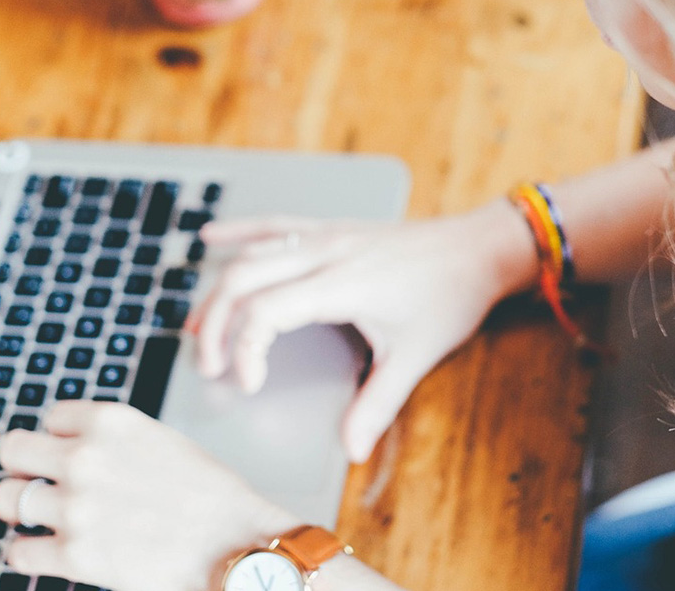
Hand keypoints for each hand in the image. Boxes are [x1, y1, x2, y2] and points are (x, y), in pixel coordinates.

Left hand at [0, 402, 296, 590]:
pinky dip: (28, 553)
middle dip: (23, 467)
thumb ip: (114, 441)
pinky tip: (49, 551)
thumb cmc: (210, 497)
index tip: (66, 454)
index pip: (50, 417)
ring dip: (20, 509)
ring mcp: (75, 508)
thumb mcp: (160, 441)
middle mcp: (85, 458)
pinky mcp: (74, 556)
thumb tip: (76, 448)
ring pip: (6, 499)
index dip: (58, 439)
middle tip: (35, 482)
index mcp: (110, 422)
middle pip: (11, 450)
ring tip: (40, 518)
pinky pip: (17, 552)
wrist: (235, 544)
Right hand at [187, 201, 536, 462]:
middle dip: (214, 324)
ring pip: (253, 254)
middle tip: (209, 366)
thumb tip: (351, 449)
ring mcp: (326, 236)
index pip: (265, 311)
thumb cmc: (450, 296)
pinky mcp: (332, 229)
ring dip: (218, 289)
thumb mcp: (416, 355)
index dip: (245, 350)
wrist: (479, 248)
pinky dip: (240, 232)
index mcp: (340, 283)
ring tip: (195, 327)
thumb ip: (378, 404)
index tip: (250, 385)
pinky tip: (212, 238)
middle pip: (243, 280)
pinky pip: (275, 225)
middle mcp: (325, 253)